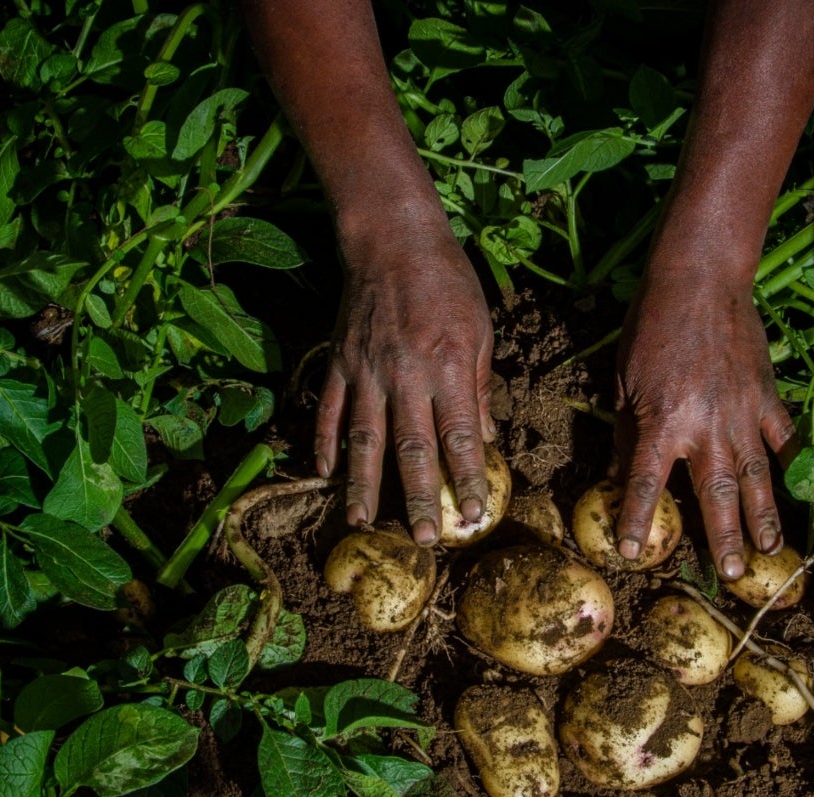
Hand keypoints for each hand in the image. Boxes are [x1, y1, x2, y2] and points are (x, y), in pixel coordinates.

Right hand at [314, 213, 494, 544]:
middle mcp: (406, 375)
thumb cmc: (448, 284)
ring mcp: (367, 371)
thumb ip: (480, 387)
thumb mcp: (481, 331)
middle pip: (412, 449)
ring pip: (365, 439)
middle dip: (419, 498)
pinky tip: (326, 474)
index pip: (461, 437)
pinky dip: (326, 443)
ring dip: (364, 485)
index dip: (468, 480)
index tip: (474, 515)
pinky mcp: (339, 362)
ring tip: (363, 522)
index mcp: (449, 367)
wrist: (392, 241)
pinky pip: (330, 410)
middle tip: (422, 539)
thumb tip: (488, 438)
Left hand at [613, 272, 796, 578]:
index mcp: (661, 423)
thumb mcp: (623, 380)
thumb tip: (623, 473)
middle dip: (722, 538)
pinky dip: (792, 464)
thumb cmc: (651, 327)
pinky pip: (782, 438)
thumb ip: (627, 430)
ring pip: (755, 477)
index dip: (637, 520)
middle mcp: (705, 428)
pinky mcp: (766, 397)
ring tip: (771, 550)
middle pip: (714, 495)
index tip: (633, 554)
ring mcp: (742, 415)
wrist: (700, 282)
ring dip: (763, 517)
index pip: (644, 484)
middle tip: (733, 574)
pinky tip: (801, 489)